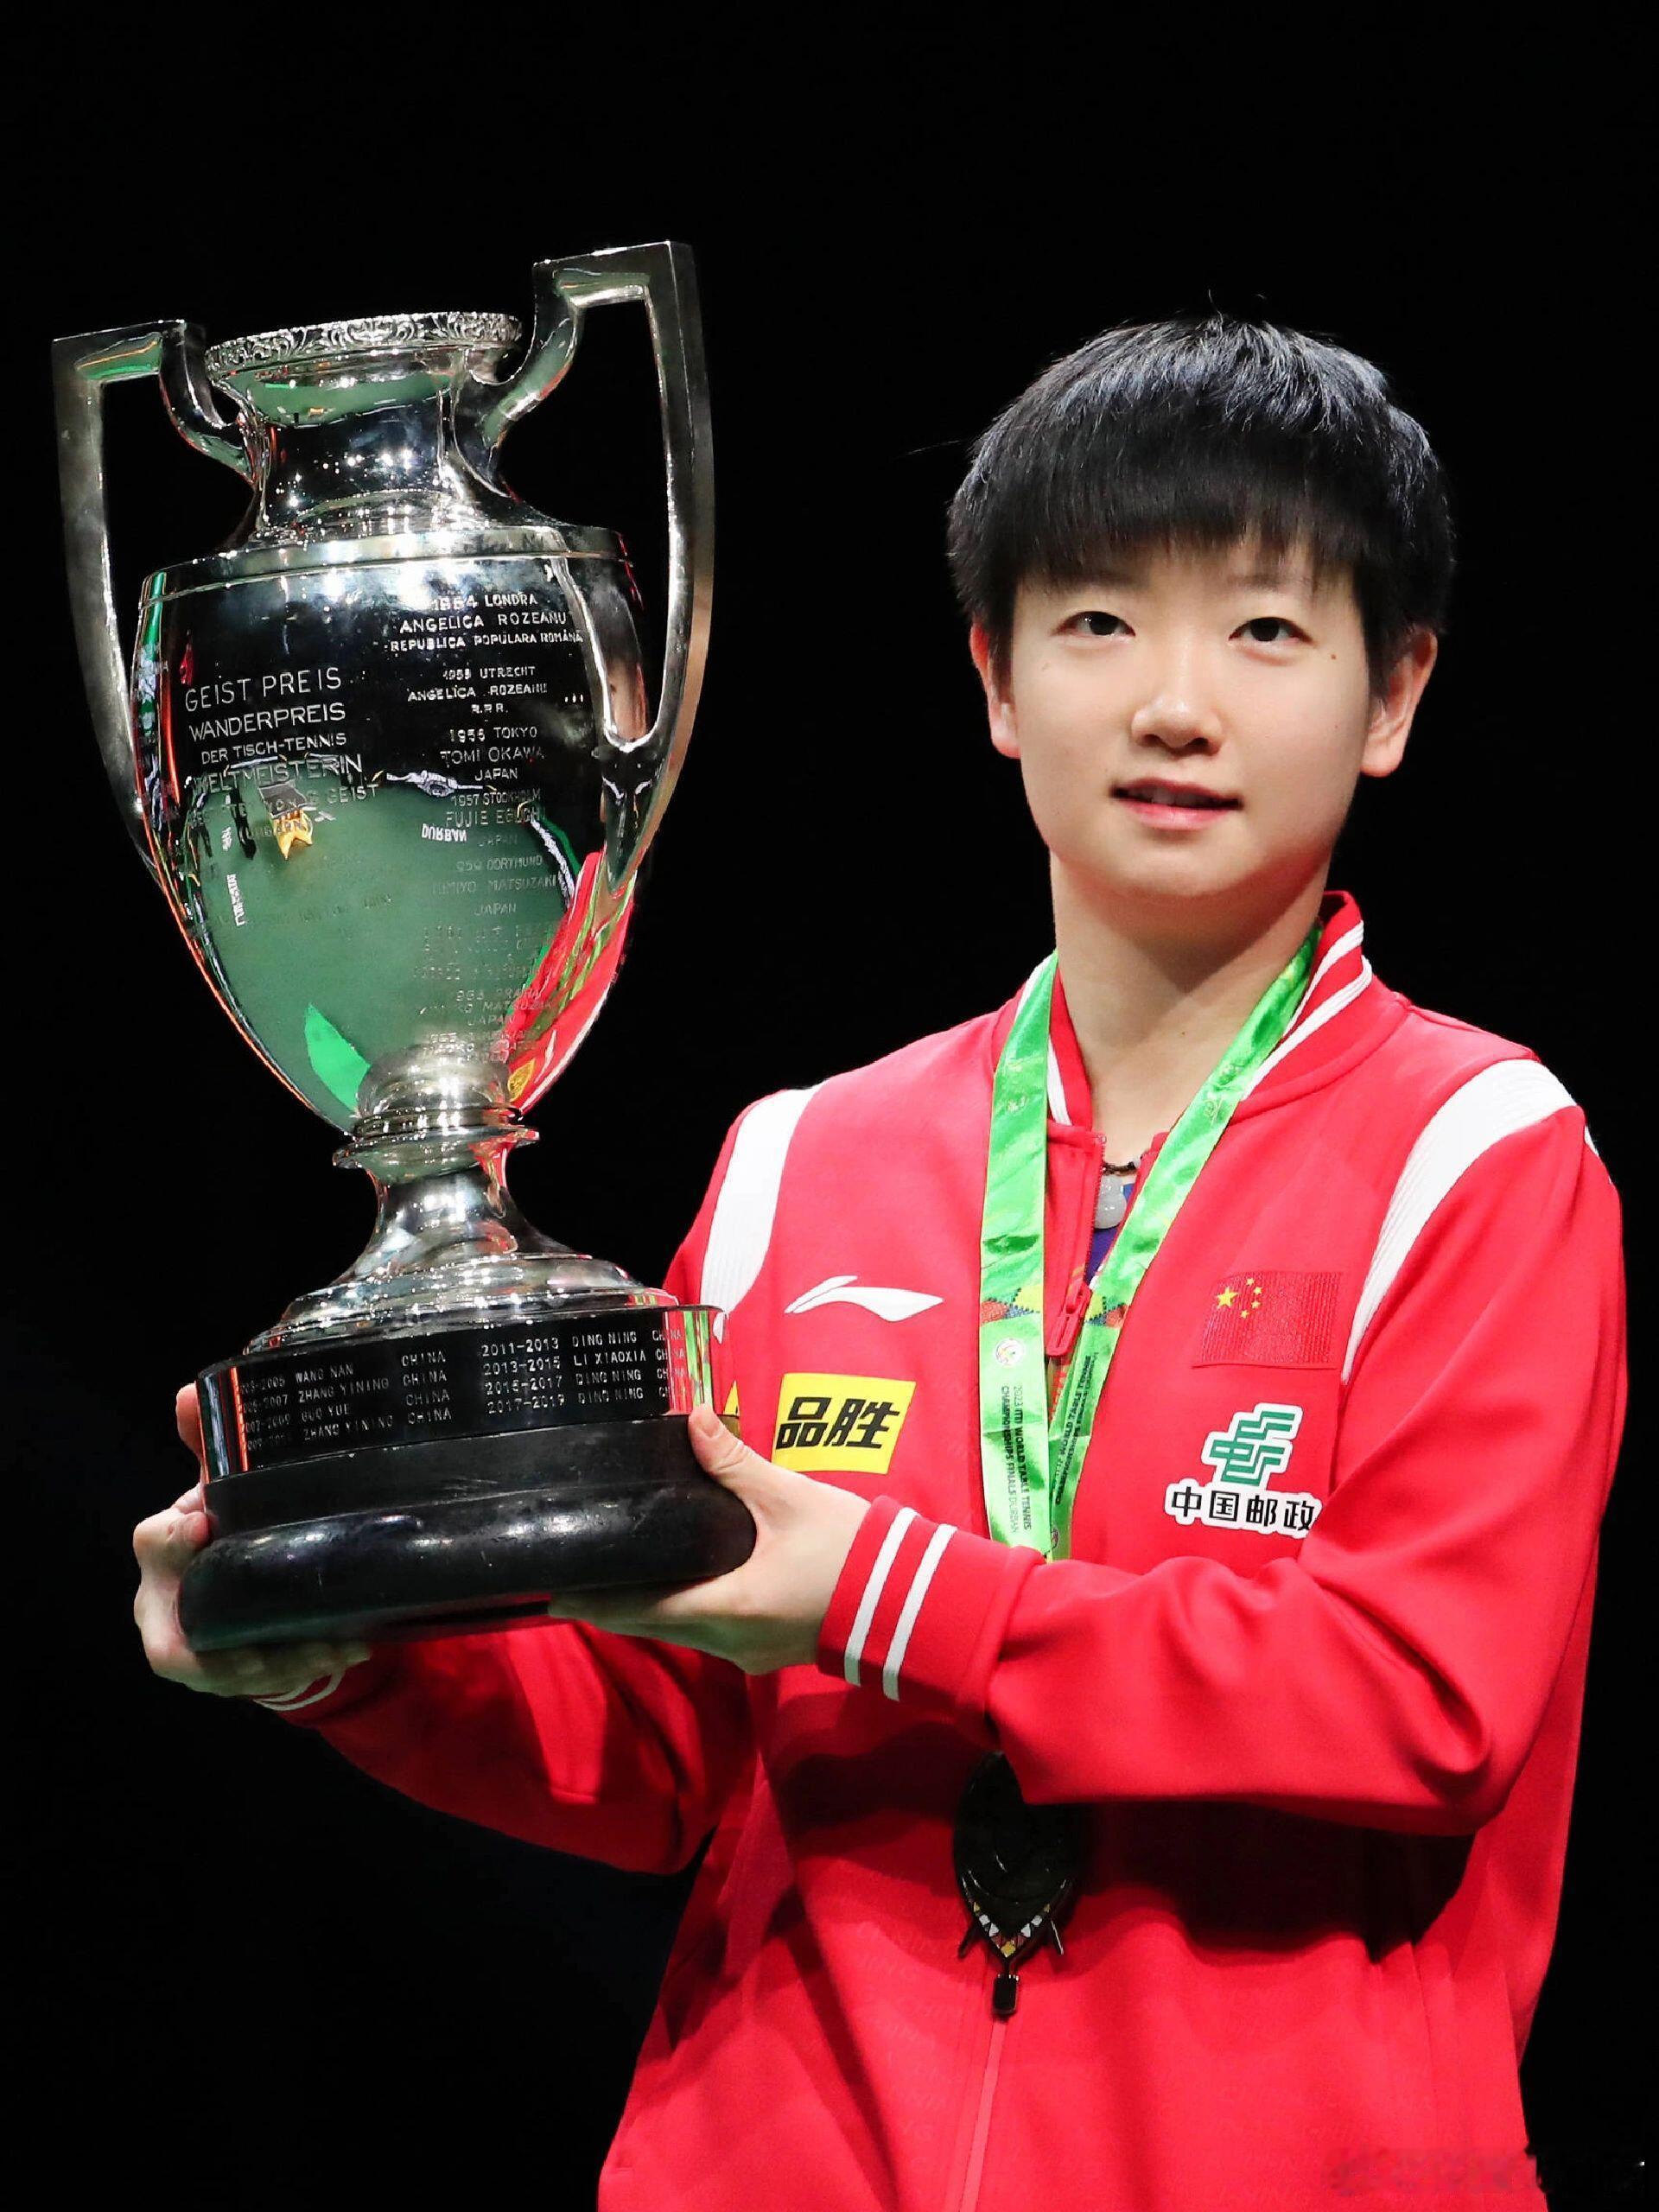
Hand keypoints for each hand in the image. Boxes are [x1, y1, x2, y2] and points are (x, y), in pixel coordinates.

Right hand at [131, 1384, 374, 1702]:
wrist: (242, 1574)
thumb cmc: (229, 1521)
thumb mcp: (222, 1480)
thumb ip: (211, 1440)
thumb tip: (193, 1392)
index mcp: (162, 1549)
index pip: (154, 1544)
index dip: (172, 1540)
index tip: (205, 1518)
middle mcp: (167, 1608)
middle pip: (180, 1644)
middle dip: (236, 1646)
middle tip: (295, 1631)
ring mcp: (199, 1650)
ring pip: (230, 1671)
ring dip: (289, 1660)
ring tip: (342, 1640)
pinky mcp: (233, 1673)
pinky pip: (264, 1680)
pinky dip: (309, 1665)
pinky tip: (353, 1645)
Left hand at [543, 1403, 870, 1674]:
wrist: (909, 1597)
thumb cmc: (850, 1548)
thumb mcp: (788, 1498)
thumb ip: (734, 1462)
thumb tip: (693, 1417)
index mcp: (730, 1606)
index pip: (643, 1611)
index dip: (598, 1603)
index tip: (556, 1593)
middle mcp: (730, 1641)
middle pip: (654, 1626)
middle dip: (613, 1604)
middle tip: (571, 1577)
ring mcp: (747, 1653)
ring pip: (679, 1633)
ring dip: (646, 1609)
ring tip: (610, 1578)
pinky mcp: (763, 1649)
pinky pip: (706, 1633)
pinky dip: (679, 1612)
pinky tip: (668, 1588)